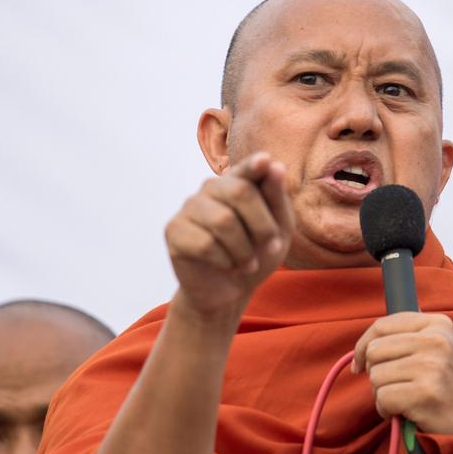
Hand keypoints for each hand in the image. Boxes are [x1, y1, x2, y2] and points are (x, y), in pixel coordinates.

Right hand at [164, 152, 293, 330]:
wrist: (229, 292)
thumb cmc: (257, 254)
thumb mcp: (278, 229)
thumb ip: (276, 198)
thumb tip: (272, 164)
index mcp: (238, 182)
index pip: (248, 168)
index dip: (255, 165)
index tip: (265, 161)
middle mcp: (211, 188)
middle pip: (240, 192)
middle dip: (262, 225)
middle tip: (271, 248)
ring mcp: (190, 207)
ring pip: (223, 221)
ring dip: (244, 250)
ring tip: (247, 263)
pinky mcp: (174, 230)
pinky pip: (206, 244)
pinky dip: (225, 261)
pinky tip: (227, 266)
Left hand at [352, 312, 452, 434]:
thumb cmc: (443, 385)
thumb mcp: (434, 349)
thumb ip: (404, 337)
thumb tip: (363, 346)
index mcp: (438, 324)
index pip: (382, 325)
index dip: (363, 346)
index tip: (360, 364)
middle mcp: (437, 340)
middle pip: (374, 350)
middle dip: (375, 372)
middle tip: (395, 385)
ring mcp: (433, 365)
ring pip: (375, 376)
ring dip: (382, 394)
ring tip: (405, 399)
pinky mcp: (426, 392)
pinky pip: (383, 398)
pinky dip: (387, 410)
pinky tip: (405, 412)